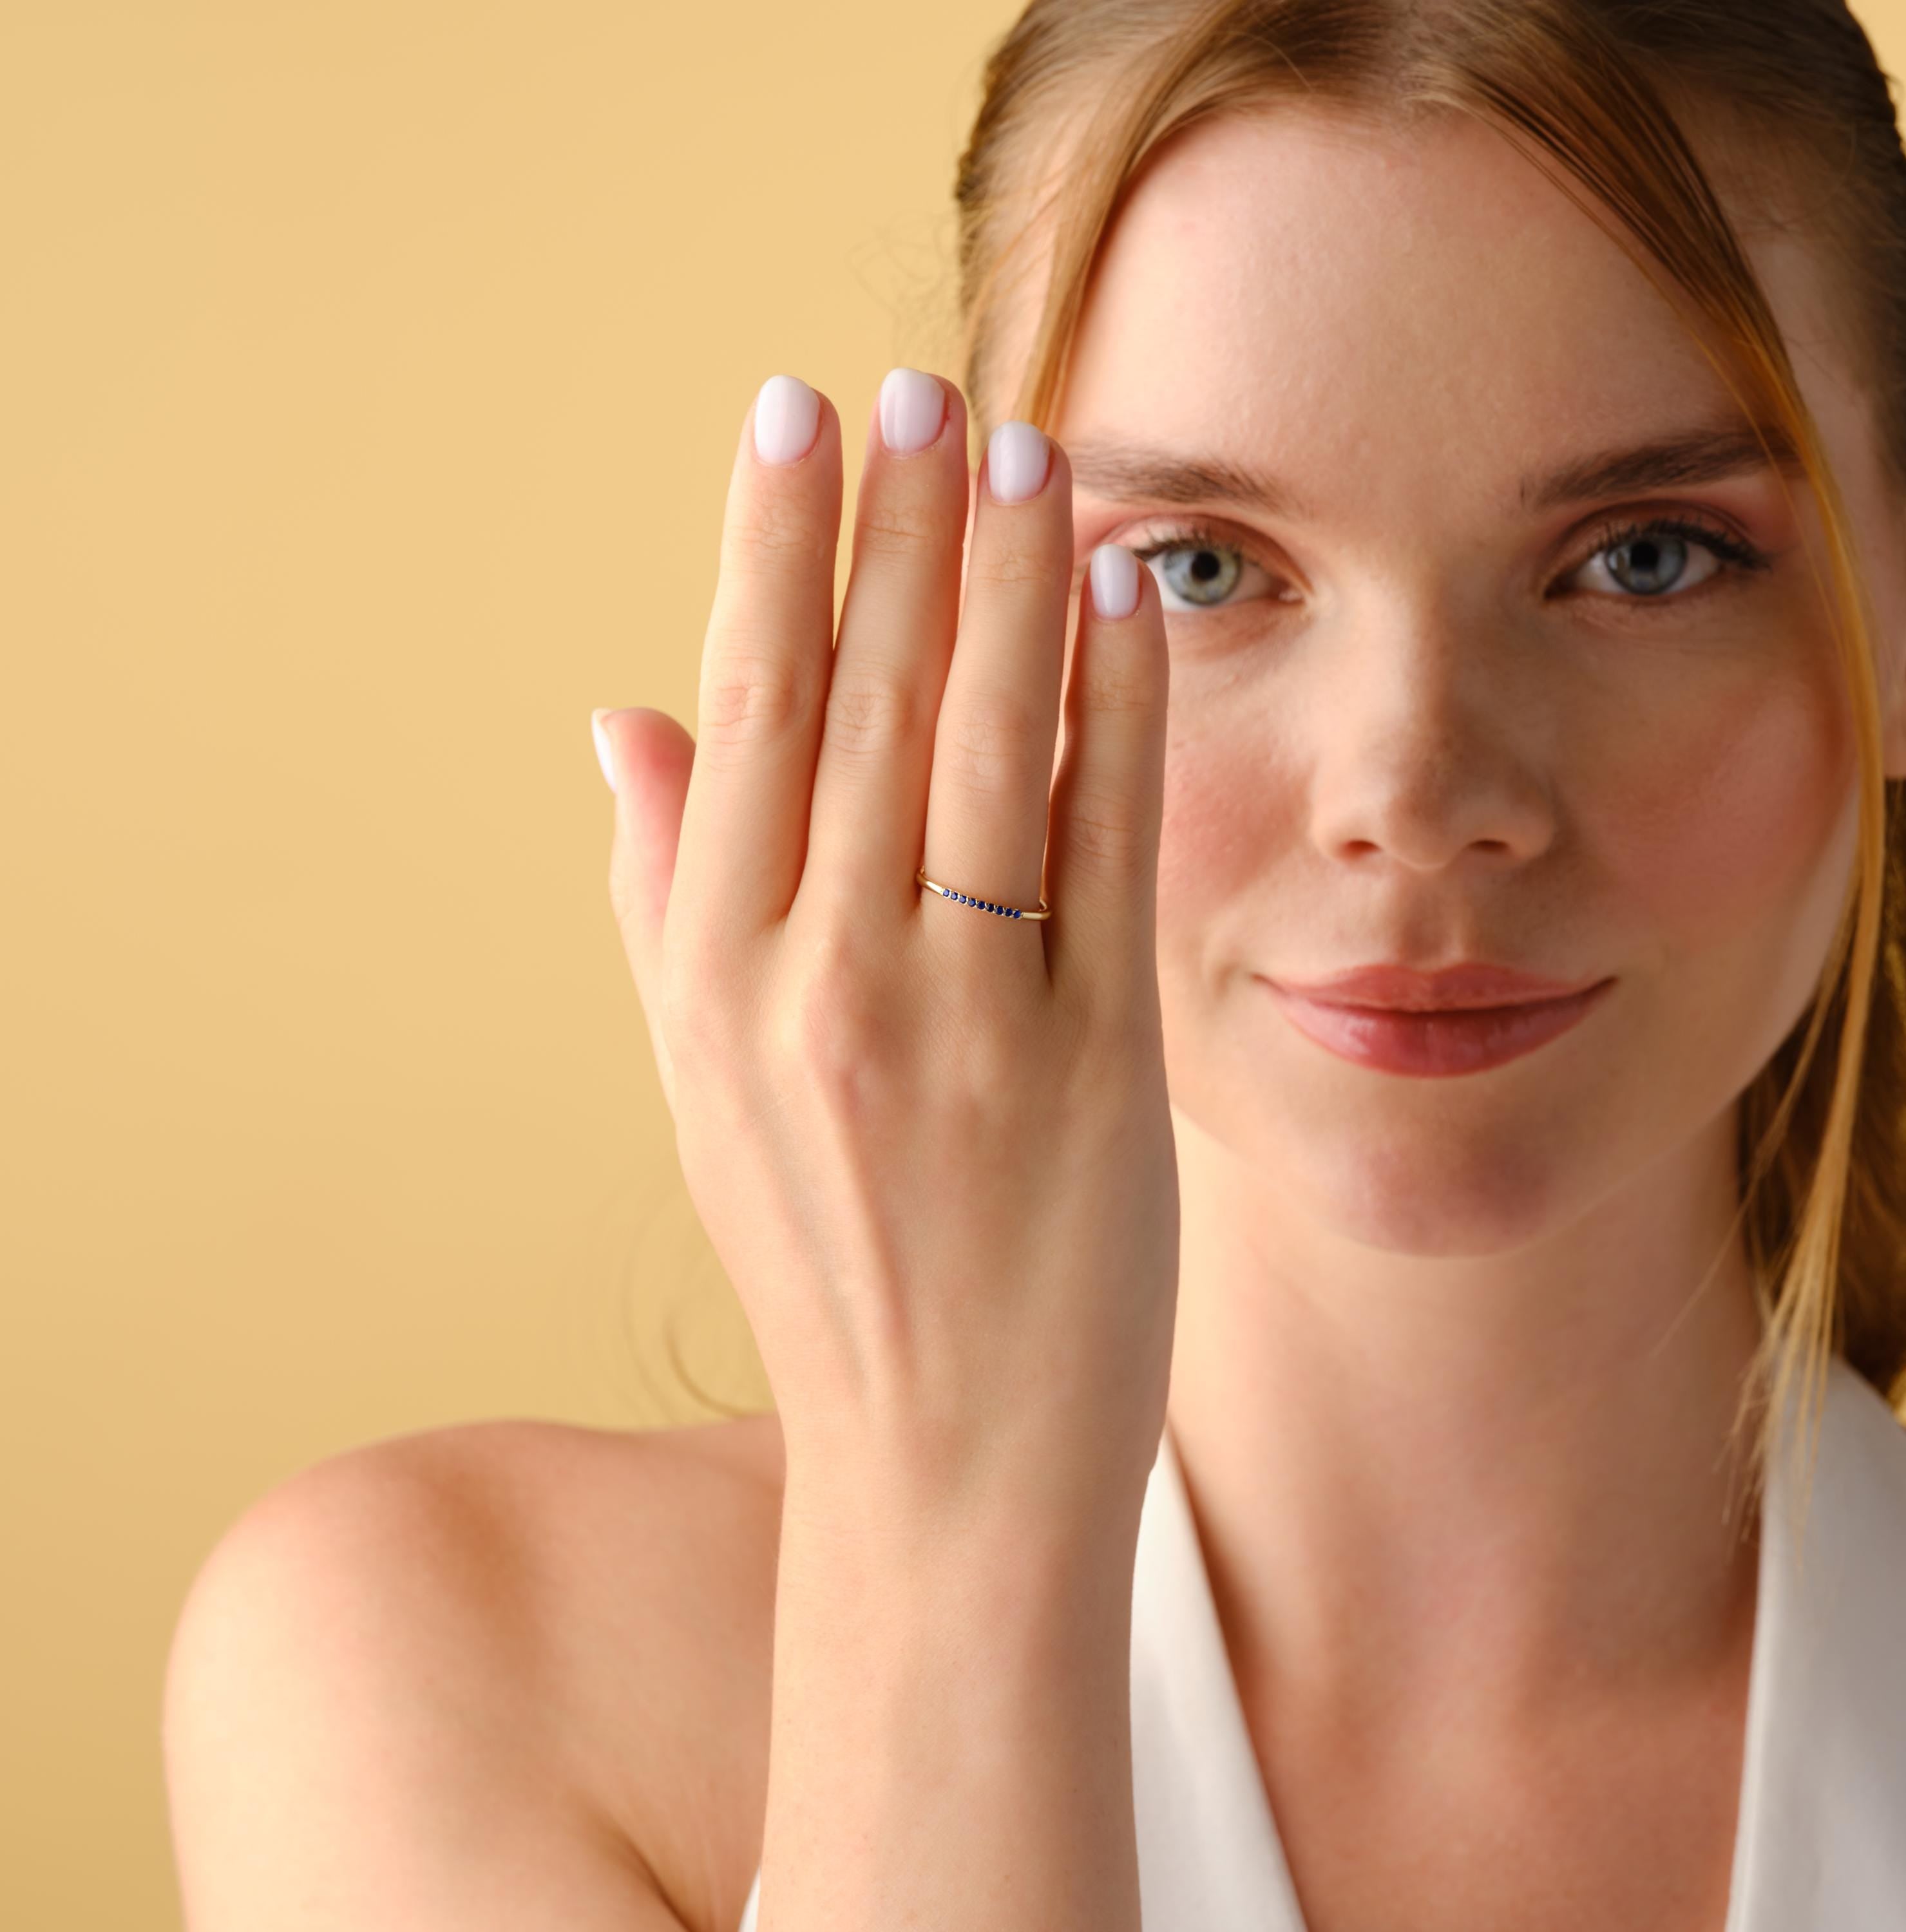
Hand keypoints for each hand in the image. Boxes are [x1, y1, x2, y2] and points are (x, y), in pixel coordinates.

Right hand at [595, 368, 1176, 1544]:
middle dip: (892, 524)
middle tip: (913, 384)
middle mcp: (830, 981)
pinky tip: (1121, 596)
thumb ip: (662, 894)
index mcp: (717, 978)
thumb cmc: (820, 1258)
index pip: (747, 713)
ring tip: (1020, 446)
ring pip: (987, 747)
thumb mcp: (697, 1084)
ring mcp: (970, 1019)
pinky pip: (1106, 845)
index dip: (769, 550)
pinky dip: (1113, 708)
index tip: (791, 417)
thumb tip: (623, 716)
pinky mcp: (1096, 1060)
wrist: (944, 1459)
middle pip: (863, 702)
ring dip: (1006, 578)